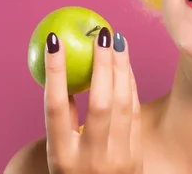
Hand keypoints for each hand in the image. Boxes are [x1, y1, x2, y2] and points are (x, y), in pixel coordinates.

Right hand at [43, 28, 141, 173]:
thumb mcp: (58, 155)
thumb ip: (62, 121)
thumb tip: (63, 73)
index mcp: (62, 158)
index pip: (56, 108)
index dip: (55, 72)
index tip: (55, 41)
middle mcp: (90, 158)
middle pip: (99, 103)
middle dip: (102, 64)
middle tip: (100, 33)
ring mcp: (118, 158)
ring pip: (123, 104)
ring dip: (121, 68)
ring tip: (116, 40)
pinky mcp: (137, 155)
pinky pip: (135, 112)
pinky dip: (131, 85)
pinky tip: (126, 65)